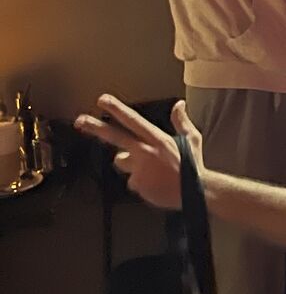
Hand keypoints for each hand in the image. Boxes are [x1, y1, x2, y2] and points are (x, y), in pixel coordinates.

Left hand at [74, 96, 200, 210]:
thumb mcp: (192, 139)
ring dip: (129, 163)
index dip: (116, 109)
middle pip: (115, 137)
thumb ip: (181, 121)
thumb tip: (179, 104)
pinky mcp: (137, 185)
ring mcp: (139, 169)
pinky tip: (154, 184)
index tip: (102, 100)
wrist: (197, 193)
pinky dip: (141, 183)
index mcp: (158, 139)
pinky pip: (132, 181)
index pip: (133, 120)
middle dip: (95, 127)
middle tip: (80, 120)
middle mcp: (145, 152)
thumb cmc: (194, 166)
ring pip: (122, 162)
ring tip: (150, 170)